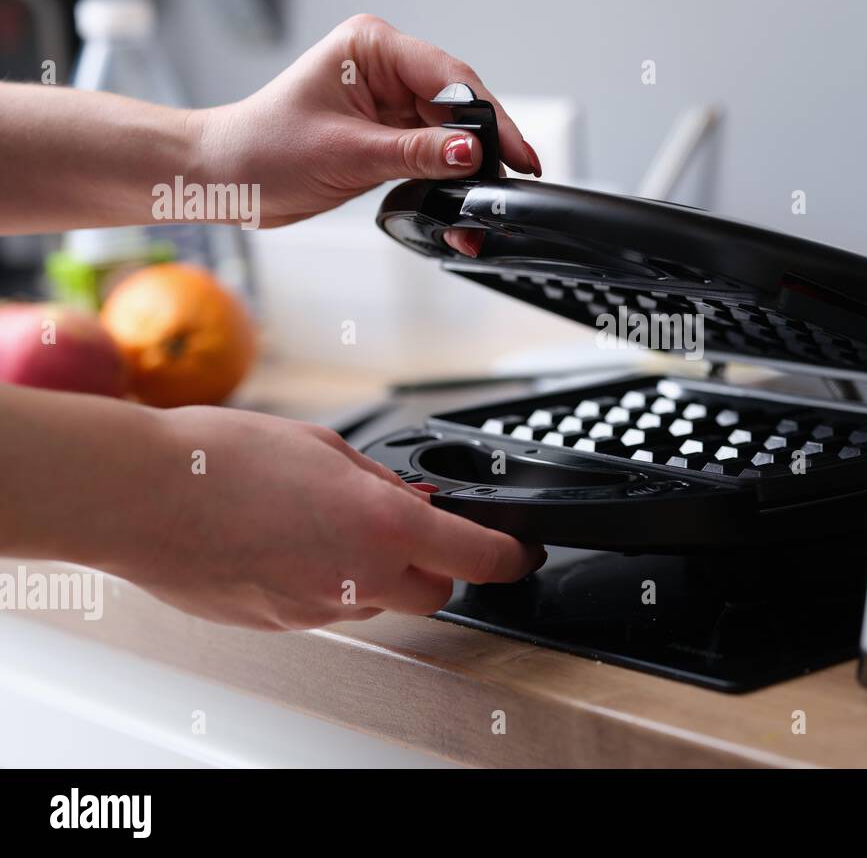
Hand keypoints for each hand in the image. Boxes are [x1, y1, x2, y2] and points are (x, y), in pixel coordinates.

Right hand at [96, 405, 543, 629]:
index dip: (512, 556)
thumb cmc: (220, 461)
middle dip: (439, 565)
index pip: (479, 558)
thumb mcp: (324, 448)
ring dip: (378, 574)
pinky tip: (292, 546)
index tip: (521, 551)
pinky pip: (328, 609)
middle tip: (414, 530)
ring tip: (329, 526)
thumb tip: (412, 500)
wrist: (140, 498)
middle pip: (436, 593)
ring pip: (379, 604)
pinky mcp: (280, 623)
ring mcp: (317, 608)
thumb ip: (381, 482)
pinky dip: (329, 583)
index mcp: (381, 527)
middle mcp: (358, 579)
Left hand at [190, 14, 542, 228]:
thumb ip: (418, 152)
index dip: (490, 116)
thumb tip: (473, 152)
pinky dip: (448, 175)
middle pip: (457, 101)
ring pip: (450, 129)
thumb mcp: (349, 154)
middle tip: (513, 178)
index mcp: (371, 48)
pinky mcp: (387, 131)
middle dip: (485, 142)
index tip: (518, 152)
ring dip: (468, 164)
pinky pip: (432, 149)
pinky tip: (463, 194)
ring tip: (486, 196)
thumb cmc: (262, 151)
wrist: (224, 178)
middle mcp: (383, 67)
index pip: (449, 76)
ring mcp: (387, 99)